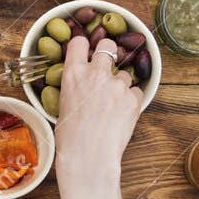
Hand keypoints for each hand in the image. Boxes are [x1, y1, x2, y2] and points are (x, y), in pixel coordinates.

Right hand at [54, 36, 141, 198]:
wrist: (88, 157)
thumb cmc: (69, 138)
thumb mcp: (63, 106)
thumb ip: (74, 88)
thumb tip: (80, 85)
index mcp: (73, 74)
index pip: (79, 42)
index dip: (84, 45)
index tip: (86, 50)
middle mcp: (95, 73)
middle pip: (107, 45)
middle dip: (108, 52)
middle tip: (107, 66)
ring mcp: (116, 85)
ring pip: (123, 74)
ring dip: (120, 84)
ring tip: (112, 106)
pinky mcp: (133, 99)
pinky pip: (135, 92)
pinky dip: (130, 100)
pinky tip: (122, 115)